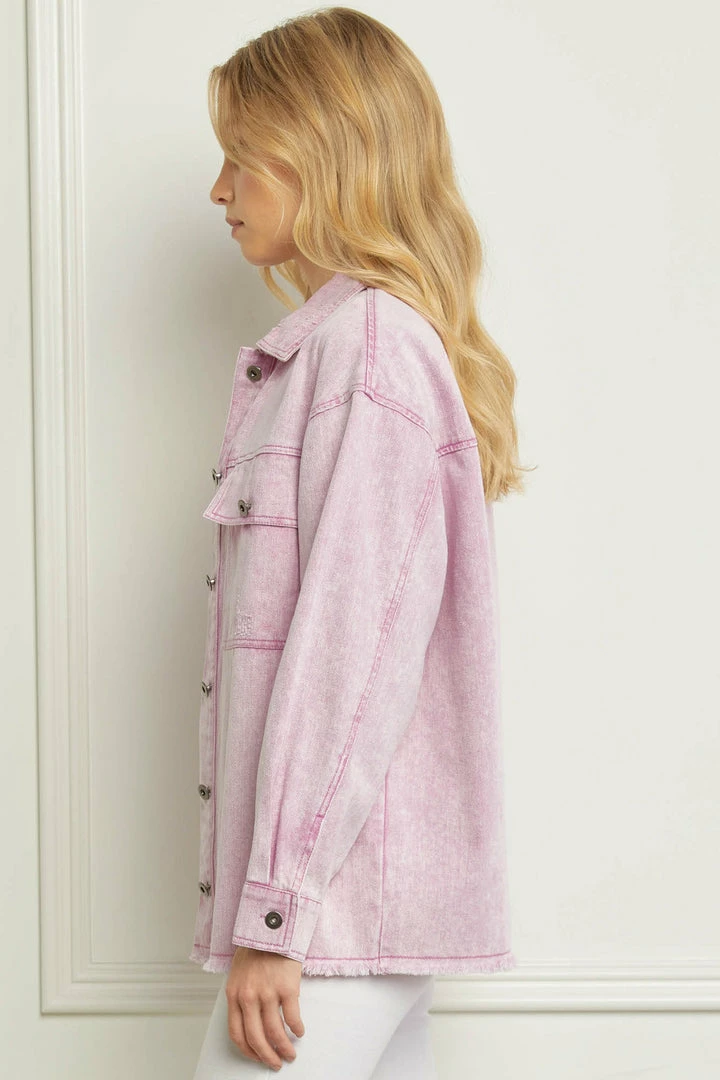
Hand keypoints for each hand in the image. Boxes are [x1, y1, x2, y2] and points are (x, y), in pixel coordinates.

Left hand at [225, 945, 304, 1069]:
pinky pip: (293, 1018)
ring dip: (284, 1048)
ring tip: (290, 1053)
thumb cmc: (256, 949)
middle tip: (275, 1063)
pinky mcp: (287, 987)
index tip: (256, 1057)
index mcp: (234, 994)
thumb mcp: (239, 974)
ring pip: (275, 1032)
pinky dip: (297, 1029)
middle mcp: (248, 997)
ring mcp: (268, 993)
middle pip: (256, 1038)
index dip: (248, 1050)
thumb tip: (250, 1022)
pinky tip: (299, 1031)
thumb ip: (241, 996)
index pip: (237, 1033)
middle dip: (267, 1056)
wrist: (272, 927)